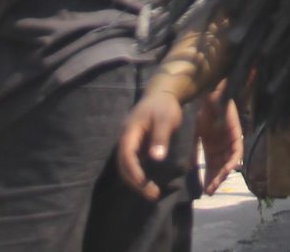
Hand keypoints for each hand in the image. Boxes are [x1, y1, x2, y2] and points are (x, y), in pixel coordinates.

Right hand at [117, 83, 190, 198]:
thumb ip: (160, 137)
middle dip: (135, 182)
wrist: (162, 95)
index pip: (127, 155)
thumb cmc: (164, 106)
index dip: (134, 172)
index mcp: (130, 132)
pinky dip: (139, 175)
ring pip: (127, 166)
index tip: (145, 184)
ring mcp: (130, 143)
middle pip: (123, 165)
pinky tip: (150, 183)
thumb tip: (156, 158)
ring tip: (152, 193)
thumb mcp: (165, 119)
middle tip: (152, 194)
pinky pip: (133, 163)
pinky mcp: (136, 146)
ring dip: (136, 181)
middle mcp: (126, 139)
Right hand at [198, 93, 242, 190]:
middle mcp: (221, 147)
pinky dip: (233, 161)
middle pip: (220, 167)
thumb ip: (192, 152)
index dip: (208, 179)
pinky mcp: (237, 134)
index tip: (204, 191)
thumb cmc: (200, 113)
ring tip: (216, 184)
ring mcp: (230, 141)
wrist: (208, 96)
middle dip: (215, 180)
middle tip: (210, 191)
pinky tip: (227, 169)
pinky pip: (237, 151)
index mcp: (211, 147)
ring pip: (229, 162)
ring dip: (223, 173)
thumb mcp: (193, 136)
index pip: (211, 167)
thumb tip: (188, 170)